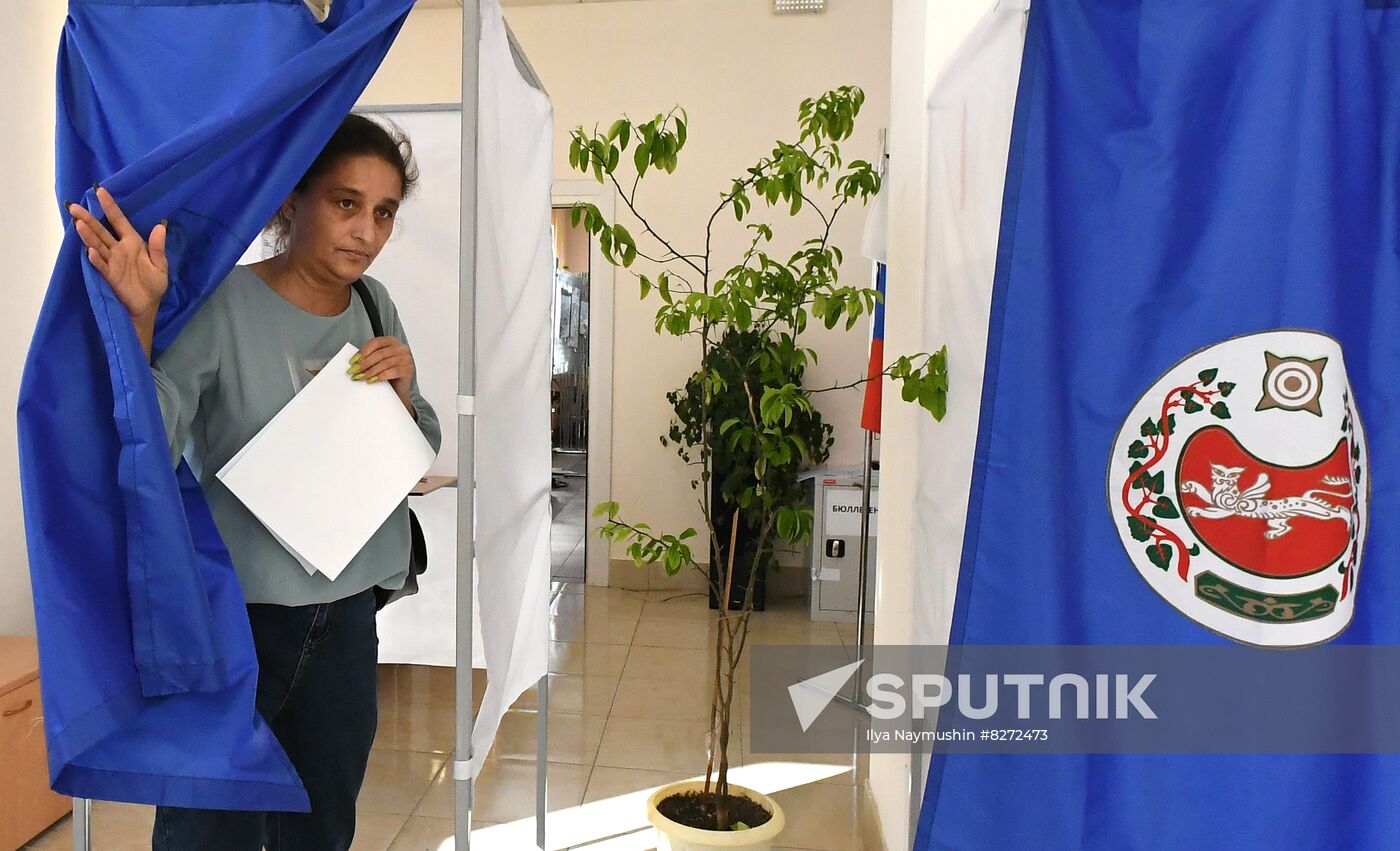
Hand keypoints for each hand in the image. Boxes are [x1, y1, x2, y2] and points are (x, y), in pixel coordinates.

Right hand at [68, 187, 168, 320]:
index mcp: (132, 242)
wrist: (147, 305)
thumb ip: (158, 246)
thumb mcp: (160, 264)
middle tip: (74, 206)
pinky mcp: (109, 275)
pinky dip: (96, 258)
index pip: (119, 220)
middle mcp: (119, 248)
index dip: (110, 206)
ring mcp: (112, 261)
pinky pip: (101, 265)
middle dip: (88, 218)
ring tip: (78, 223)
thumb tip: (160, 226)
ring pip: (97, 244)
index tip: (100, 190)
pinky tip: (90, 250)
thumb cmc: (154, 283)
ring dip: (88, 235)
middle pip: (101, 230)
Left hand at [350, 337, 416, 414]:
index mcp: (392, 341)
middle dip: (364, 363)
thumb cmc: (387, 373)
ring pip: (385, 363)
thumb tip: (354, 362)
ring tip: (360, 377)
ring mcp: (406, 358)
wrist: (399, 388)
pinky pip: (392, 371)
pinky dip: (380, 376)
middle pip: (379, 354)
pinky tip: (372, 381)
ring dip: (370, 371)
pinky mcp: (408, 370)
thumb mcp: (377, 362)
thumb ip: (369, 358)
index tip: (353, 361)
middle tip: (353, 371)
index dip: (363, 351)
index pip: (376, 342)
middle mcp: (401, 348)